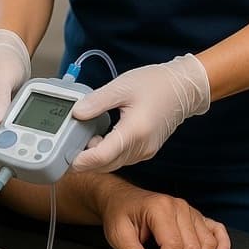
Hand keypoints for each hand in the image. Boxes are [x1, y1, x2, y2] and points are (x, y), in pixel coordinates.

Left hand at [69, 53, 209, 172]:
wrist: (184, 88)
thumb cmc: (156, 84)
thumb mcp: (122, 86)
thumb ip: (97, 101)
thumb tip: (76, 113)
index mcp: (134, 132)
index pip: (103, 156)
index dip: (82, 160)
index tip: (65, 158)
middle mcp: (140, 148)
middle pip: (106, 164)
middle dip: (84, 160)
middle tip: (66, 147)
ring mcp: (144, 151)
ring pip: (113, 163)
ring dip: (95, 157)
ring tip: (81, 138)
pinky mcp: (145, 150)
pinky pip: (121, 158)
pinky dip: (107, 153)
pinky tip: (98, 139)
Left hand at [96, 180, 229, 248]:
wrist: (121, 198)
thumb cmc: (120, 214)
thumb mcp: (117, 233)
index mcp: (160, 208)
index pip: (173, 246)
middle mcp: (179, 207)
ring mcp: (190, 211)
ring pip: (206, 244)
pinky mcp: (195, 216)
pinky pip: (216, 229)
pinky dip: (222, 243)